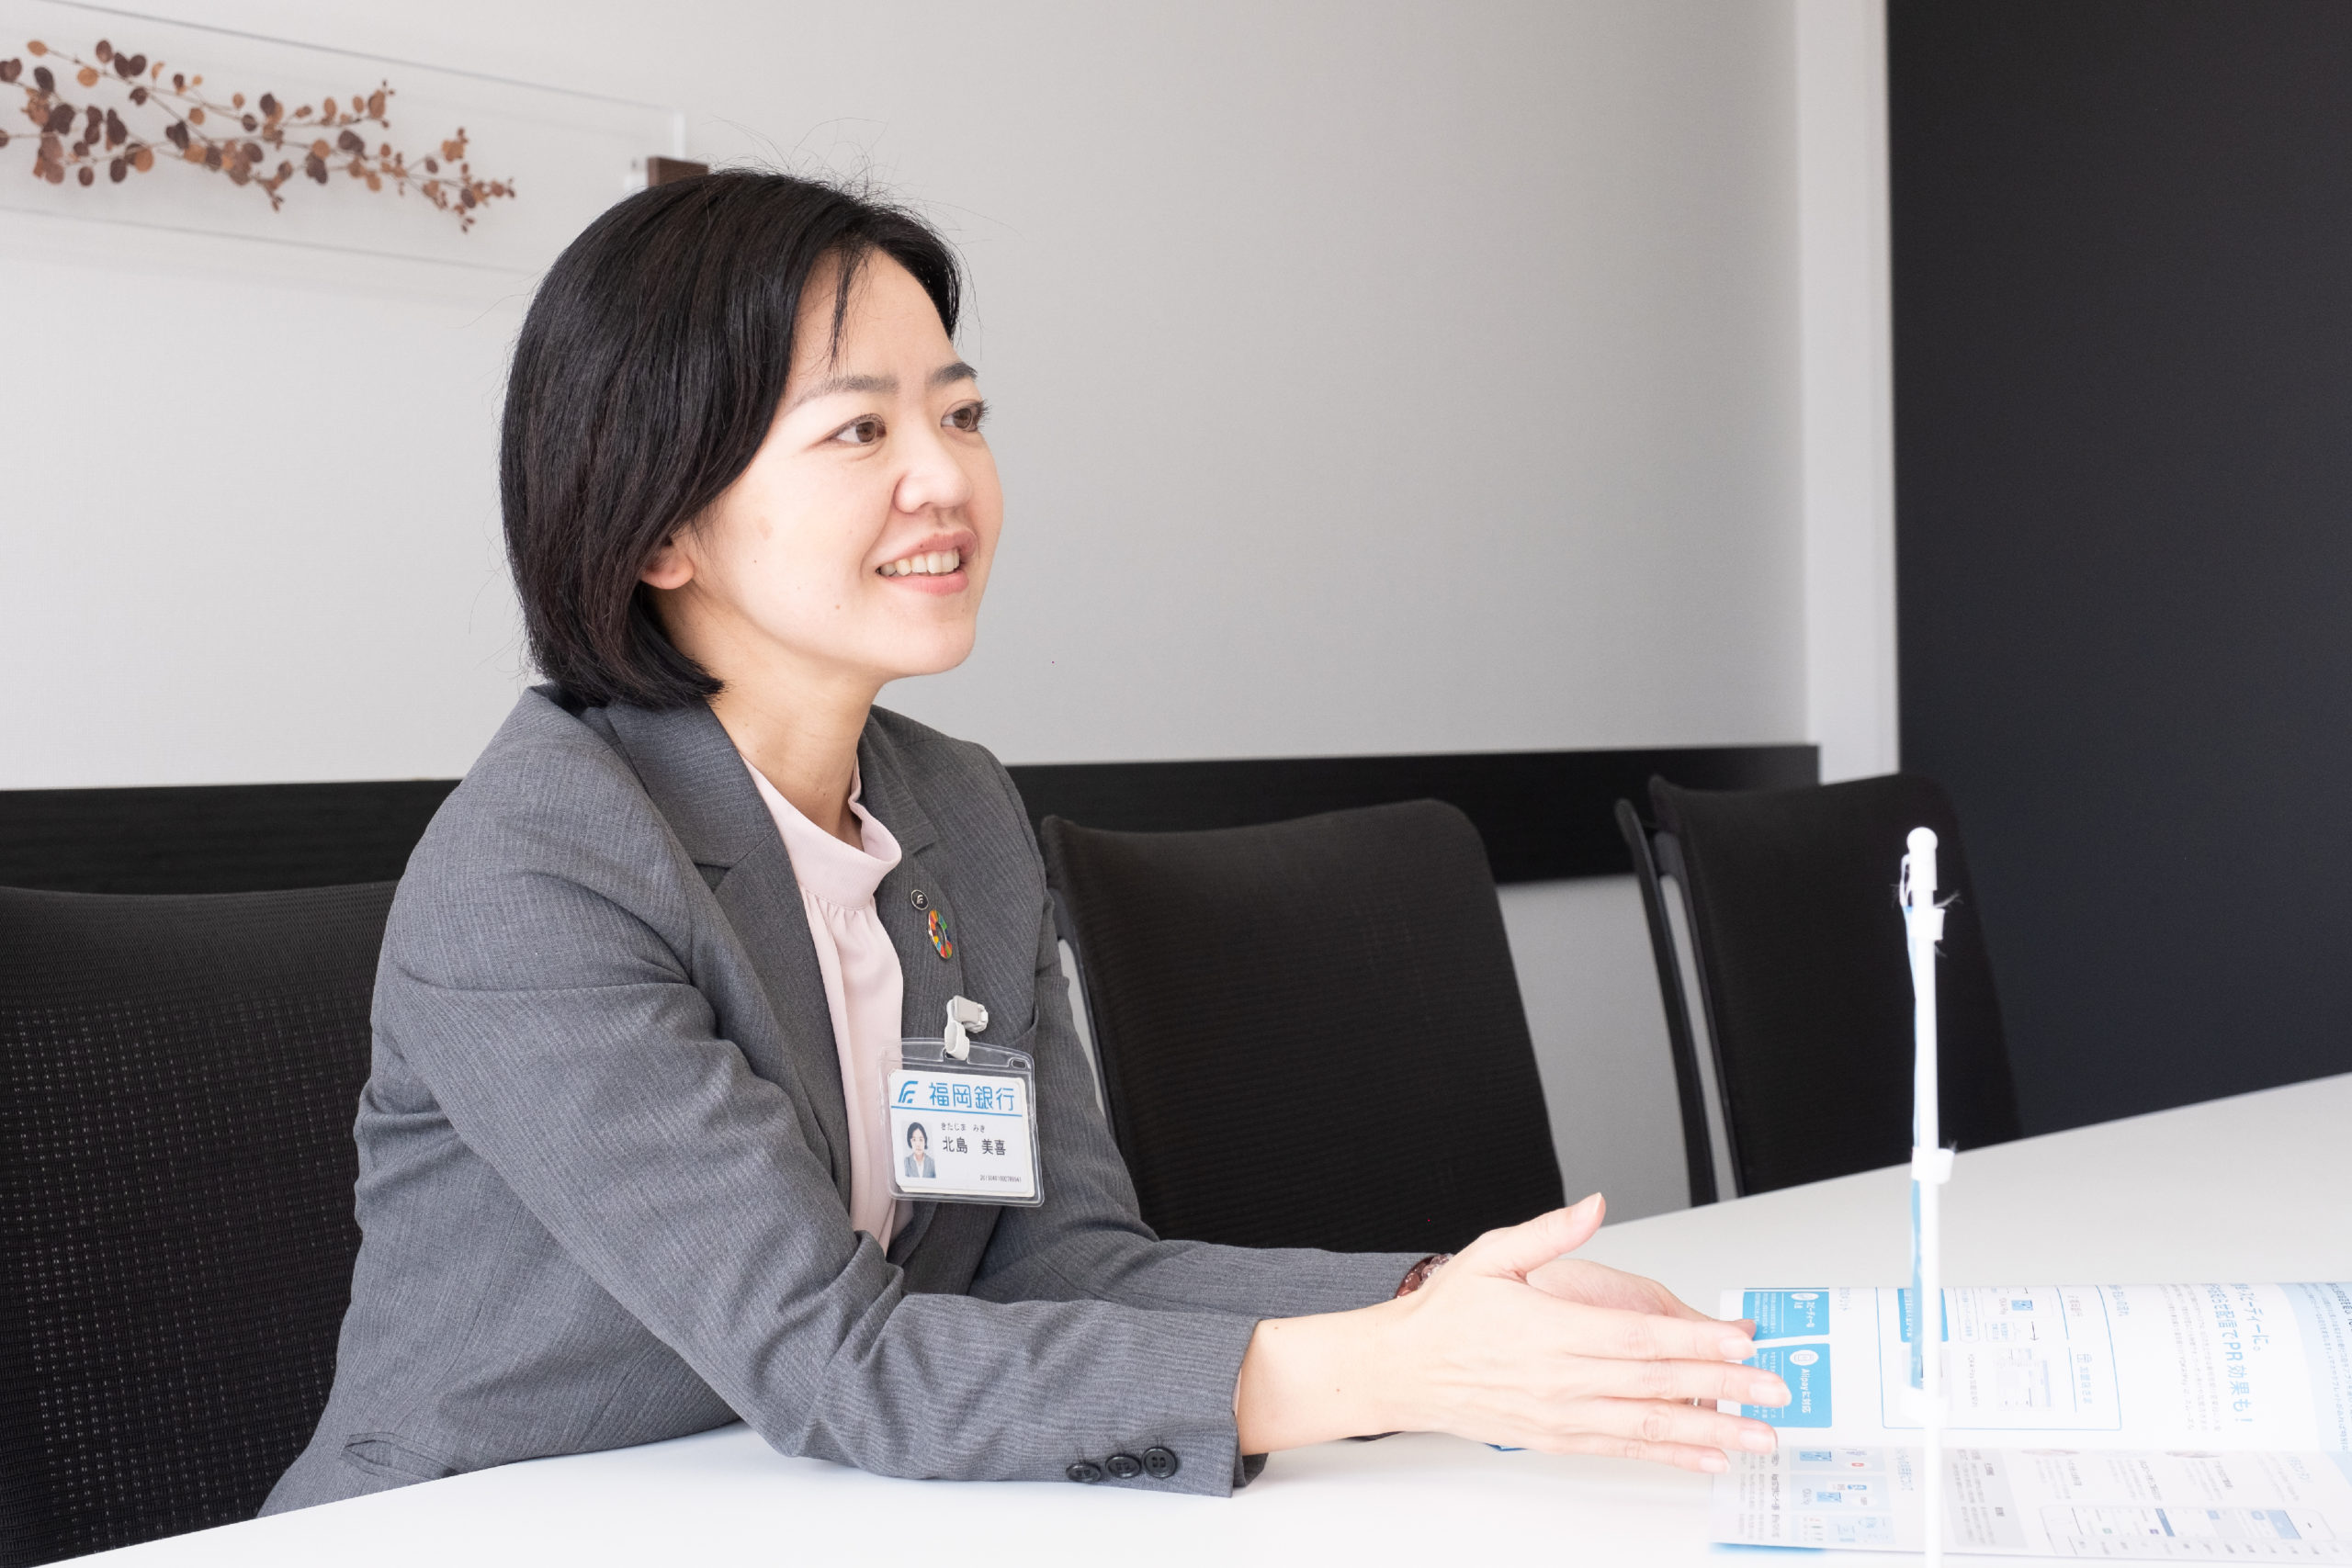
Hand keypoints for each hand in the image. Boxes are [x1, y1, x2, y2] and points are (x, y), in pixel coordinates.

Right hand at [1233, 1195, 1787, 1470]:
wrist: (1402, 1371)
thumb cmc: (1446, 1315)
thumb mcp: (1491, 1254)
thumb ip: (1548, 1231)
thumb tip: (1592, 1206)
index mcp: (1549, 1329)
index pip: (1637, 1338)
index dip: (1695, 1343)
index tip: (1741, 1343)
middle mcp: (1560, 1379)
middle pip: (1655, 1384)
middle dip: (1723, 1388)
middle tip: (1774, 1390)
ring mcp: (1561, 1415)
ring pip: (1647, 1425)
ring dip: (1709, 1433)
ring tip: (1757, 1436)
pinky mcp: (1558, 1439)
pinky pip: (1623, 1450)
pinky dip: (1668, 1455)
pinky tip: (1704, 1457)